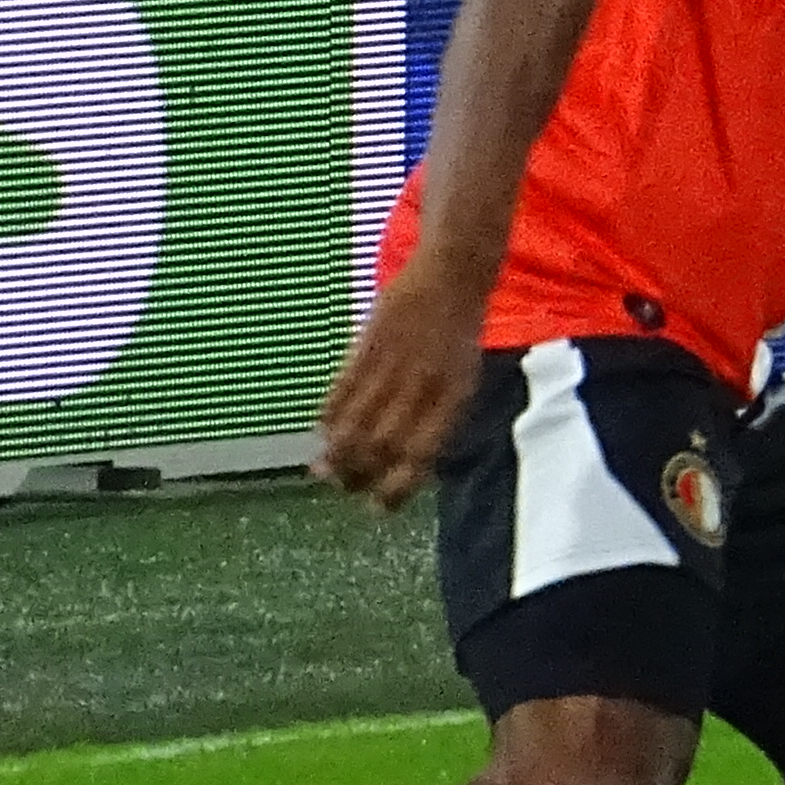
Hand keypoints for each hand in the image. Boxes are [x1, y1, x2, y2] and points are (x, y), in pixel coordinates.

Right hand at [315, 263, 485, 510]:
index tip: (379, 508)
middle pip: (380, 446)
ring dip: (336, 452)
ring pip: (355, 423)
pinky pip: (341, 389)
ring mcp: (393, 365)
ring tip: (325, 469)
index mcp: (453, 399)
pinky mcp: (367, 344)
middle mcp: (423, 386)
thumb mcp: (461, 379)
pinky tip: (322, 429)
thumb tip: (402, 461)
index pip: (421, 457)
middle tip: (344, 487)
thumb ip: (436, 417)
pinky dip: (328, 415)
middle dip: (358, 475)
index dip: (397, 488)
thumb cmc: (458, 336)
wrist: (452, 275)